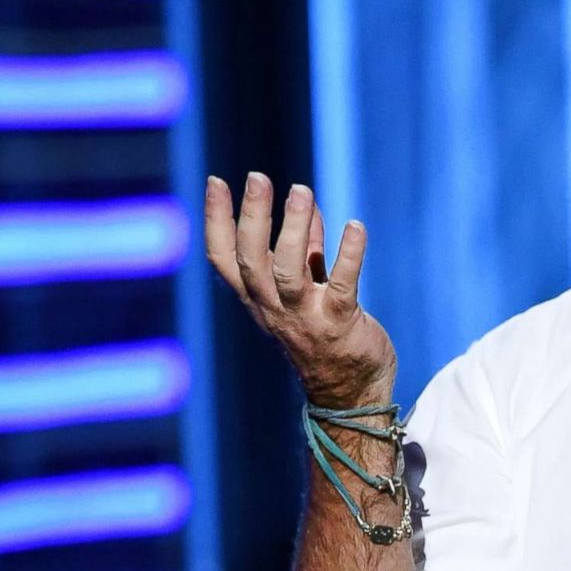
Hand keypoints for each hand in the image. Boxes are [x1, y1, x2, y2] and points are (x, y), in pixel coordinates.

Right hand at [204, 172, 396, 407]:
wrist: (351, 394)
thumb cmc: (327, 336)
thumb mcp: (307, 291)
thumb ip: (307, 250)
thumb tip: (308, 207)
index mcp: (258, 299)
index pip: (224, 257)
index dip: (216, 220)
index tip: (216, 181)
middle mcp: (273, 308)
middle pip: (252, 260)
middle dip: (252, 217)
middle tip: (258, 177)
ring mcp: (305, 317)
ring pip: (289, 271)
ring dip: (295, 229)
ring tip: (301, 191)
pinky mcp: (339, 323)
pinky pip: (341, 285)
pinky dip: (347, 254)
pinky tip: (355, 226)